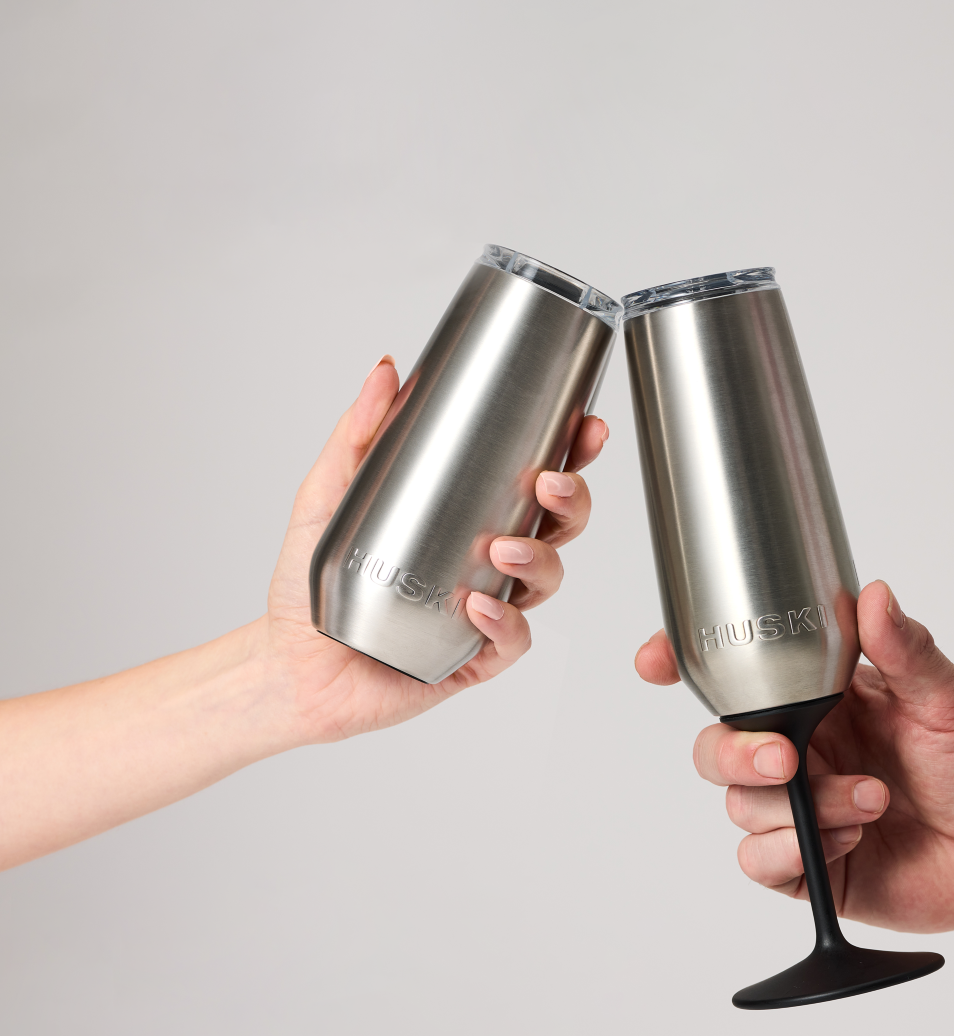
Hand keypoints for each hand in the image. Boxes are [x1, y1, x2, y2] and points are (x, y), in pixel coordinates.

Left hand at [267, 356, 607, 743]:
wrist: (288, 664)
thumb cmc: (309, 585)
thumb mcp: (328, 494)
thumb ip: (358, 432)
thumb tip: (386, 371)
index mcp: (466, 518)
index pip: (533, 480)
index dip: (570, 453)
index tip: (583, 426)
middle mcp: (485, 562)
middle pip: (558, 526)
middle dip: (571, 500)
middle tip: (548, 482)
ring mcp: (484, 611)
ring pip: (546, 580)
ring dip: (539, 558)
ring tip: (504, 549)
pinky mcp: (473, 658)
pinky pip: (512, 641)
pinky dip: (505, 623)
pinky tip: (479, 607)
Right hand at [634, 580, 953, 933]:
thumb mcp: (949, 695)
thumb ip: (906, 647)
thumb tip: (873, 593)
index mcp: (818, 702)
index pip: (735, 680)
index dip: (682, 666)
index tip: (656, 659)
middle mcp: (799, 754)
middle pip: (716, 748)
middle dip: (736, 753)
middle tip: (787, 759)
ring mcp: (801, 812)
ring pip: (739, 806)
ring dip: (797, 807)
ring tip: (869, 800)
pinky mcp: (812, 868)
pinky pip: (761, 861)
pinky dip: (795, 851)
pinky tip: (853, 839)